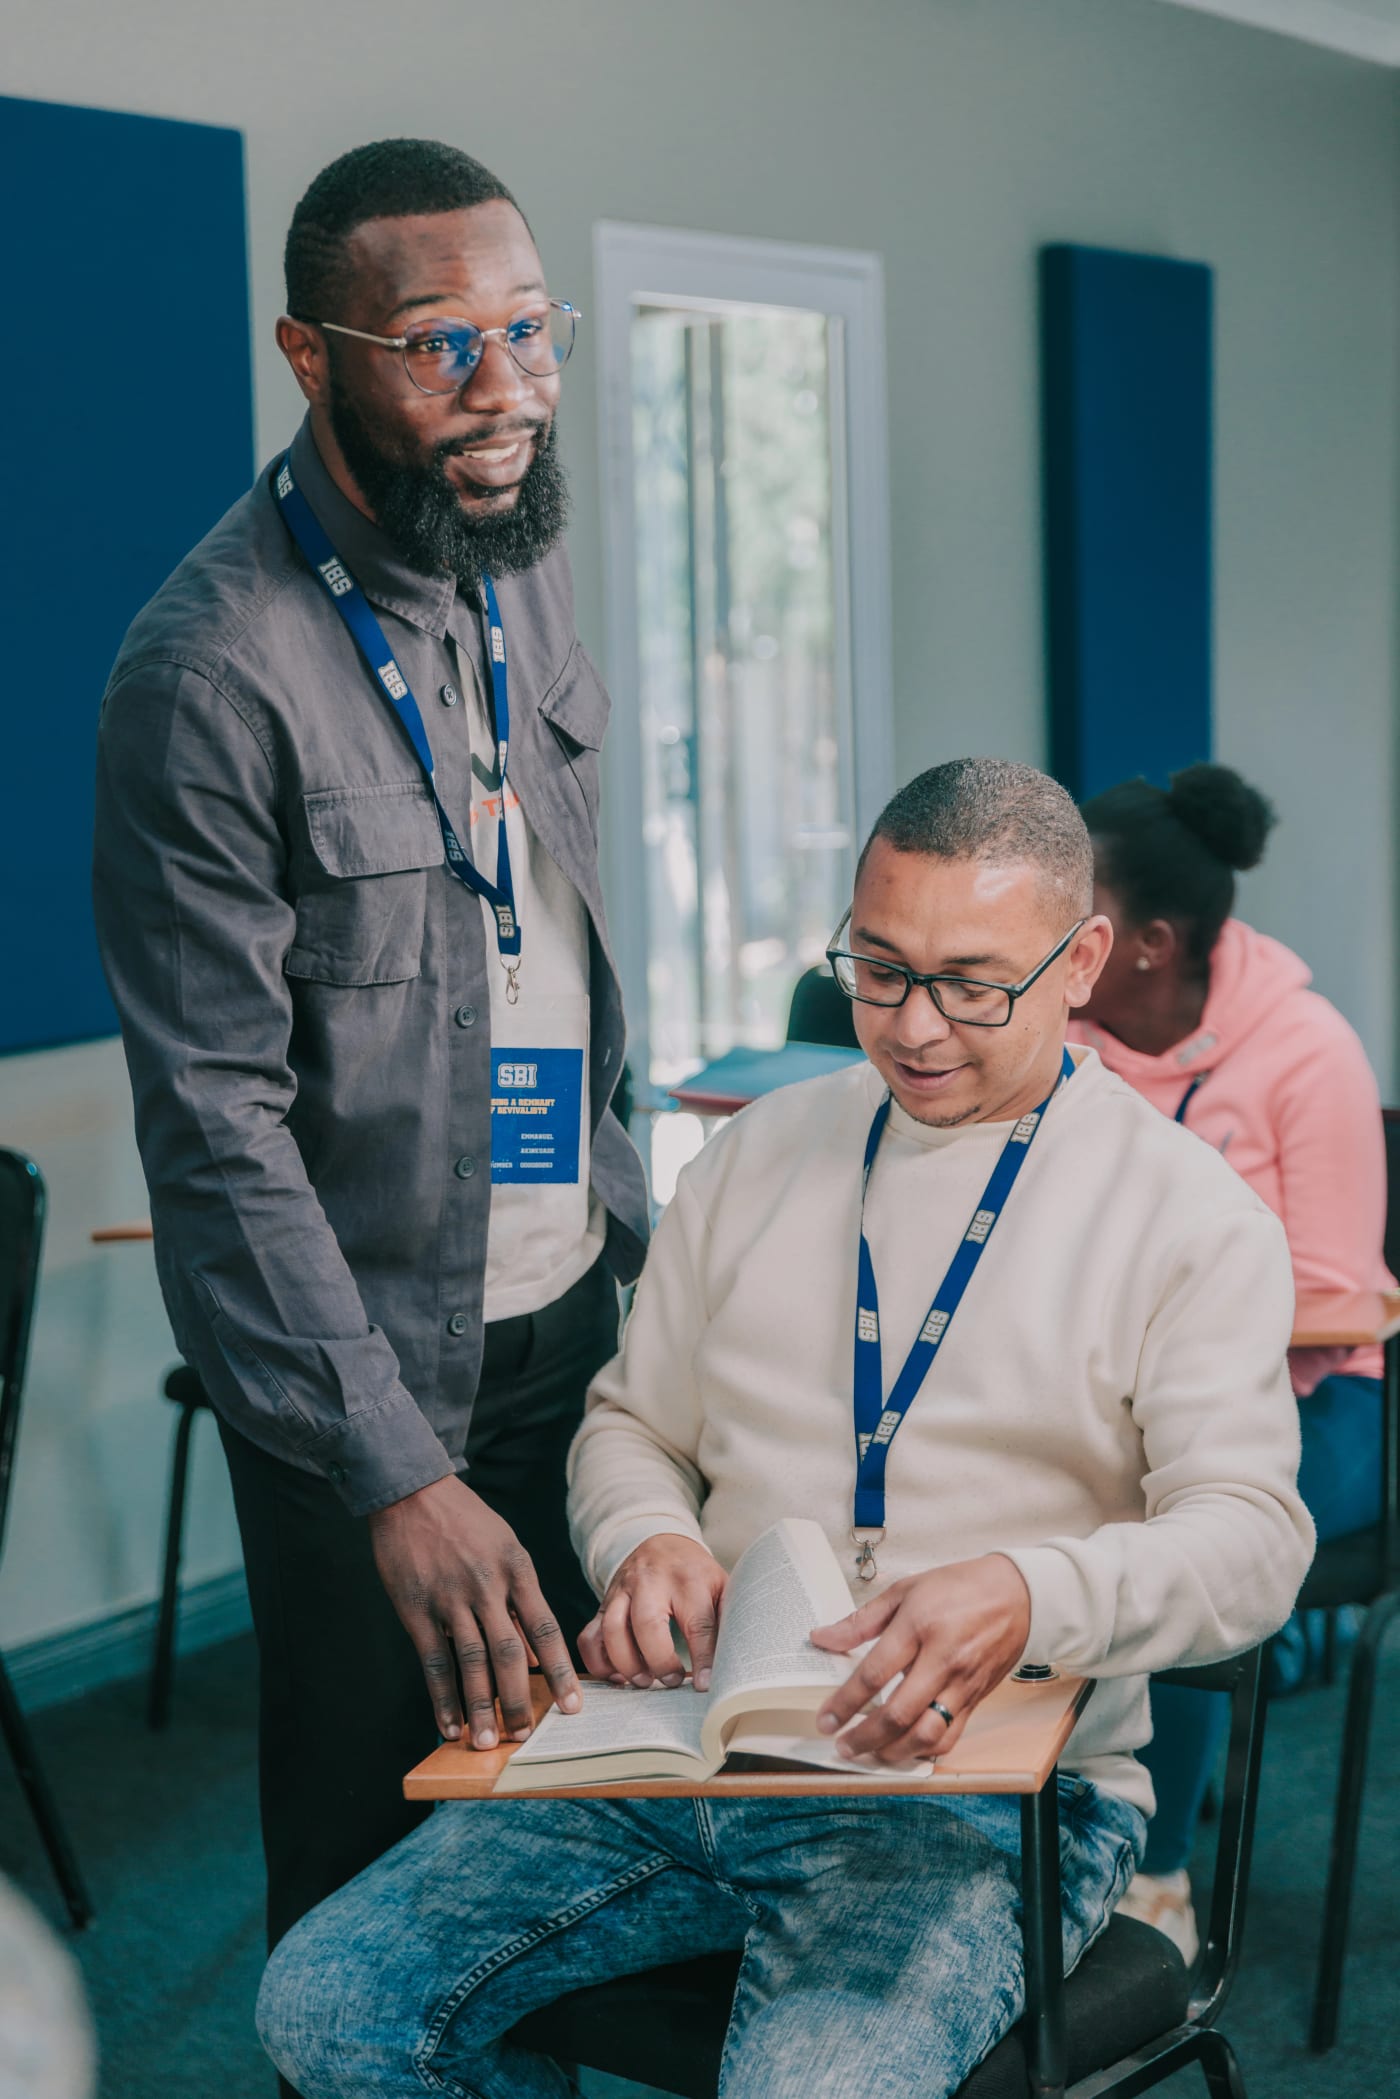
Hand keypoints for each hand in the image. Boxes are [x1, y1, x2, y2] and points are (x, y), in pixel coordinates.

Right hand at [368, 1475, 580, 1748]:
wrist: (413, 1492)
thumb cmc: (466, 1522)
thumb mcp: (505, 1546)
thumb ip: (520, 1596)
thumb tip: (533, 1652)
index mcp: (517, 1568)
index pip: (545, 1628)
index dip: (560, 1670)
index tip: (572, 1705)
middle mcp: (488, 1586)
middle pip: (510, 1653)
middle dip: (518, 1699)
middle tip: (524, 1737)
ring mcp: (450, 1598)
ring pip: (472, 1661)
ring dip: (480, 1706)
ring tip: (485, 1741)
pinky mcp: (417, 1608)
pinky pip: (433, 1660)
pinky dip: (442, 1696)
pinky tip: (448, 1724)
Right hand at [579, 1535, 726, 1690]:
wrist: (661, 1544)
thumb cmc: (696, 1574)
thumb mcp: (720, 1586)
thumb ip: (727, 1619)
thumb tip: (734, 1664)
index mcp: (689, 1579)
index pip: (698, 1623)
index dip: (702, 1658)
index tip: (704, 1685)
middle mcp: (651, 1581)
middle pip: (648, 1623)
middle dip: (658, 1660)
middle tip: (671, 1681)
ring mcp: (622, 1591)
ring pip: (613, 1628)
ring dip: (626, 1663)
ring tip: (644, 1682)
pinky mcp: (603, 1603)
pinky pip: (590, 1635)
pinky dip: (598, 1661)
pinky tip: (618, 1676)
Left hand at [810, 1554, 1031, 1763]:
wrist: (1018, 1594)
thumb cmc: (959, 1587)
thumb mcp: (905, 1590)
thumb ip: (861, 1620)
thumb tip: (823, 1638)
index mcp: (920, 1626)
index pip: (875, 1673)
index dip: (845, 1702)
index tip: (825, 1719)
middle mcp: (943, 1660)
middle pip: (899, 1713)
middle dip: (864, 1737)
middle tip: (841, 1745)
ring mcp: (962, 1684)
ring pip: (927, 1735)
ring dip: (893, 1751)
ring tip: (869, 1752)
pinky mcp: (976, 1699)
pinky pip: (951, 1737)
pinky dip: (925, 1750)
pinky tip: (905, 1748)